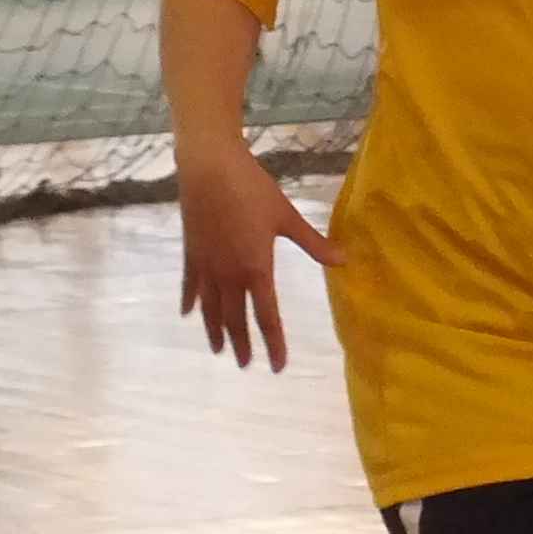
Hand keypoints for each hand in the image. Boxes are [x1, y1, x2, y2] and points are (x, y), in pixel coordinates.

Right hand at [175, 145, 338, 368]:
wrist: (210, 168)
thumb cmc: (253, 189)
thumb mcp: (287, 217)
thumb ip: (314, 244)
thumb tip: (343, 261)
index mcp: (256, 268)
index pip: (267, 316)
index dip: (273, 343)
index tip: (277, 366)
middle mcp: (228, 274)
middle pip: (235, 319)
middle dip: (242, 343)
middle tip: (246, 364)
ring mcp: (206, 265)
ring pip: (210, 308)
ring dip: (215, 331)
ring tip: (218, 350)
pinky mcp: (191, 253)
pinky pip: (190, 286)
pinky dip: (191, 302)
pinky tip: (189, 314)